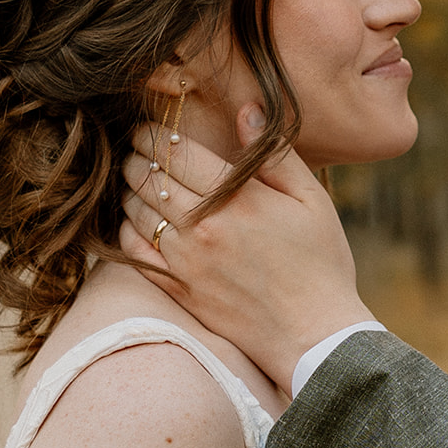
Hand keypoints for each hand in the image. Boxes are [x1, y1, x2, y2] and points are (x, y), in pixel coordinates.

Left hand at [121, 109, 373, 393]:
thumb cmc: (321, 264)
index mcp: (236, 199)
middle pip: (148, 177)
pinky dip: (127, 230)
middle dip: (136, 156)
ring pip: (136, 212)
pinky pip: (134, 253)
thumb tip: (247, 110)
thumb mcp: (312, 201)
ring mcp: (186, 262)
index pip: (176, 151)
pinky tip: (136, 221)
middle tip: (137, 149)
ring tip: (135, 180)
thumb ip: (275, 154)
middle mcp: (203, 228)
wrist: (315, 336)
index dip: (155, 133)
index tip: (151, 128)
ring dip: (129, 190)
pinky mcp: (179, 291)